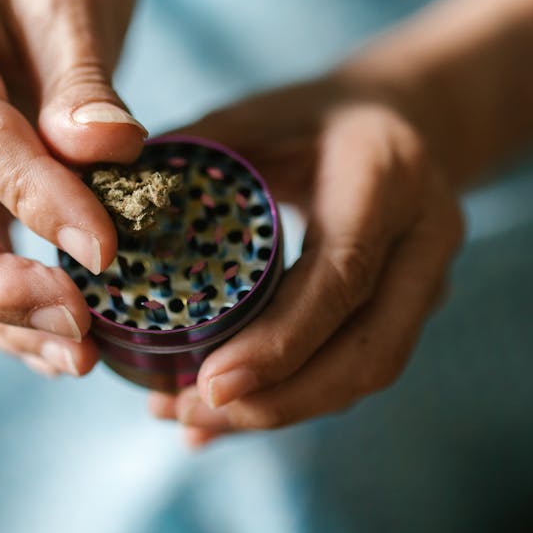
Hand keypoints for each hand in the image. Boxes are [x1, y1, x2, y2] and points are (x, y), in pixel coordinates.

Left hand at [148, 80, 464, 445]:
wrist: (406, 118)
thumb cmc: (311, 115)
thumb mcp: (254, 113)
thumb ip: (191, 154)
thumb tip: (103, 204)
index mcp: (384, 173)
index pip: (341, 274)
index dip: (281, 340)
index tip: (211, 383)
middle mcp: (424, 234)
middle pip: (366, 350)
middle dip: (279, 399)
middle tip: (189, 413)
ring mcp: (430, 279)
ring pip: (369, 372)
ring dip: (282, 409)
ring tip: (192, 419)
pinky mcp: (415, 310)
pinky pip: (359, 370)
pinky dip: (292, 400)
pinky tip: (225, 417)